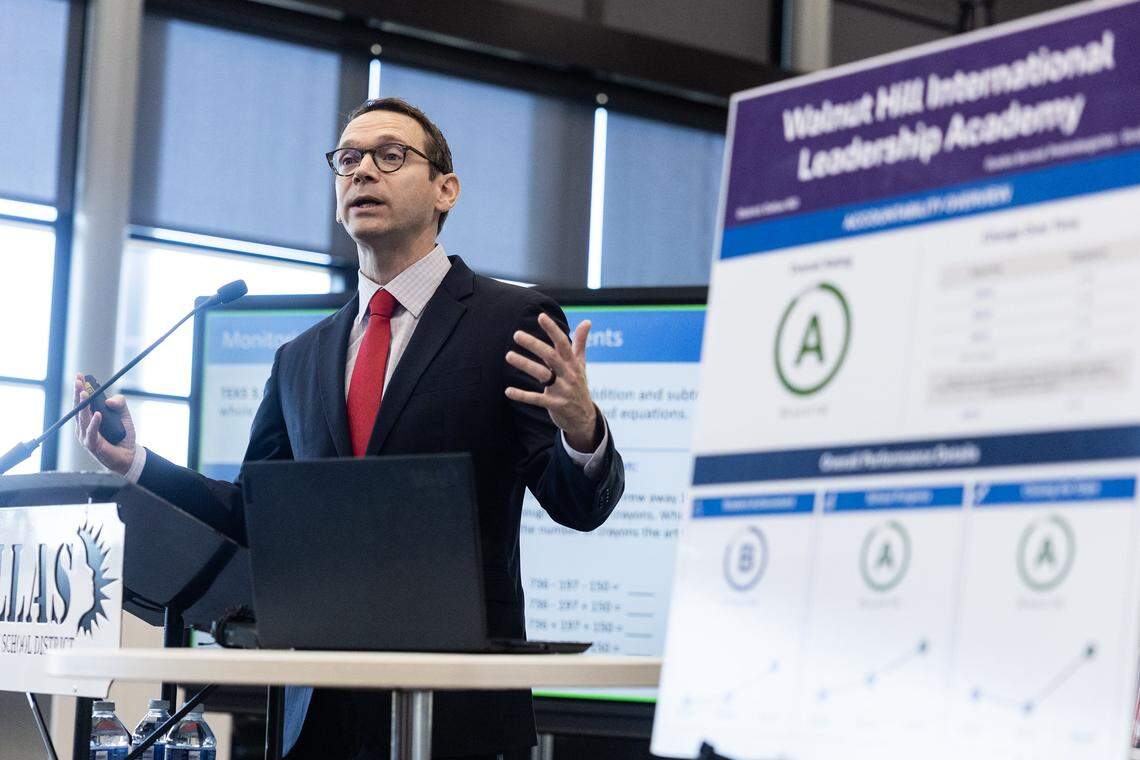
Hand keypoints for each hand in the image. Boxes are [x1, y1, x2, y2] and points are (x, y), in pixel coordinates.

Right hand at [73, 373, 136, 474]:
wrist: (129, 455)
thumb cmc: (123, 435)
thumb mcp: (124, 415)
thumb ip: (119, 404)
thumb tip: (109, 401)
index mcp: (89, 417)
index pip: (82, 401)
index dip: (80, 388)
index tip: (80, 375)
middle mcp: (84, 425)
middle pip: (78, 407)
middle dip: (78, 393)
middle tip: (78, 381)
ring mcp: (85, 435)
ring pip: (82, 418)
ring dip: (83, 405)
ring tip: (84, 393)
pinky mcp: (91, 444)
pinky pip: (91, 432)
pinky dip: (94, 422)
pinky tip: (97, 414)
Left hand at [505, 313, 599, 451]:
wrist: (584, 418)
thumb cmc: (579, 386)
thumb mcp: (581, 364)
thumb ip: (580, 342)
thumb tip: (587, 321)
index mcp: (573, 363)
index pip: (563, 343)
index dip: (553, 330)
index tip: (541, 316)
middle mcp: (568, 374)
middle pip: (550, 356)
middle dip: (534, 344)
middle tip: (516, 334)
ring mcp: (562, 390)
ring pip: (542, 374)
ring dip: (525, 364)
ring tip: (508, 355)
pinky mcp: (555, 404)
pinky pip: (537, 399)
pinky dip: (522, 395)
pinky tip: (508, 391)